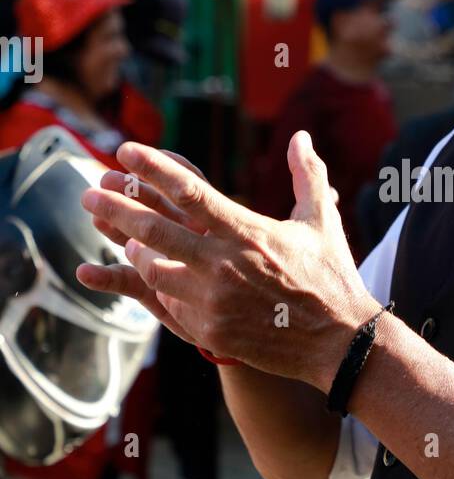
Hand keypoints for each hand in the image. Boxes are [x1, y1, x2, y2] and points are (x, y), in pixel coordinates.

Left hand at [77, 132, 380, 388]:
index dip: (152, 167)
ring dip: (134, 252)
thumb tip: (301, 136)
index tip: (126, 149)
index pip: (188, 190)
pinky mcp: (210, 330)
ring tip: (125, 241)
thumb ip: (308, 174)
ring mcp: (213, 300)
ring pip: (153, 269)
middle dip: (115, 207)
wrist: (340, 342)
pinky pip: (168, 304)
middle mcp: (224, 263)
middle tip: (89, 193)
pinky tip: (155, 280)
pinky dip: (158, 288)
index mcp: (247, 230)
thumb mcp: (322, 220)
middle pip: (153, 229)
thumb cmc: (331, 277)